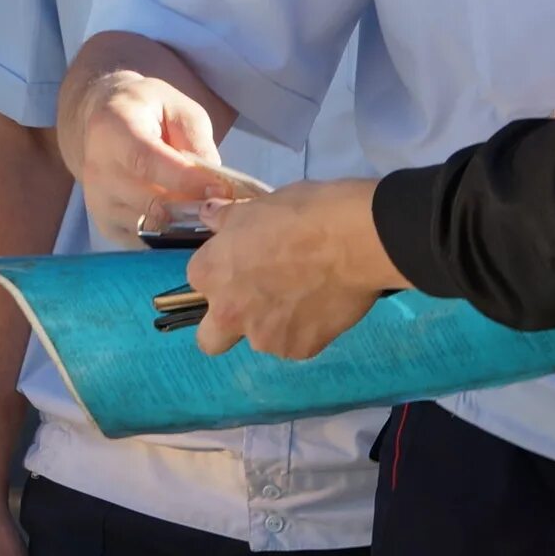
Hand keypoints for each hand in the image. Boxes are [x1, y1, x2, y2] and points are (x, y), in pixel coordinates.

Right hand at [74, 71, 251, 242]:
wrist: (104, 121)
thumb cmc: (148, 110)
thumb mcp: (179, 109)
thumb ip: (197, 143)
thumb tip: (214, 186)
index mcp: (113, 129)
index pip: (146, 162)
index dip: (185, 180)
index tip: (219, 190)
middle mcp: (98, 169)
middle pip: (148, 202)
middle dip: (192, 209)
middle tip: (223, 207)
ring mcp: (98, 202)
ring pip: (148, 227)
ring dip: (183, 227)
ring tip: (208, 214)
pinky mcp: (105, 225)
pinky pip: (143, 242)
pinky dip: (169, 239)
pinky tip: (187, 224)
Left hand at [187, 178, 407, 359]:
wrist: (355, 239)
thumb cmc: (303, 212)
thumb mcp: (258, 205)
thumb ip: (228, 220)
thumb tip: (211, 216)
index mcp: (211, 273)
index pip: (199, 280)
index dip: (222, 270)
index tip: (244, 261)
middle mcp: (229, 313)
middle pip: (211, 338)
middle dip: (228, 323)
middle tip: (258, 298)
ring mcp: (265, 337)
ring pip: (260, 340)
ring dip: (274, 324)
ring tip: (307, 294)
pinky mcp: (300, 350)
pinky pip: (296, 344)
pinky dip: (307, 329)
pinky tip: (325, 304)